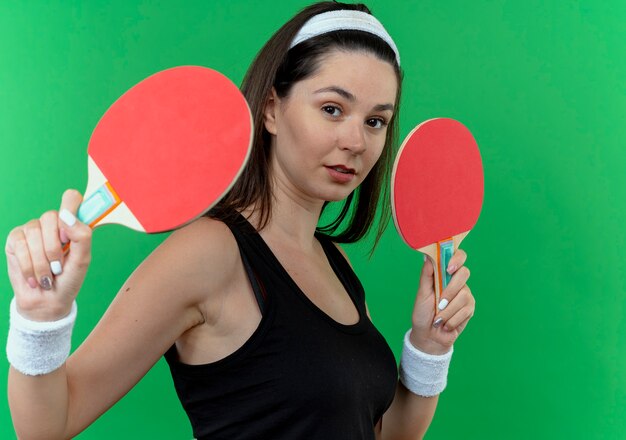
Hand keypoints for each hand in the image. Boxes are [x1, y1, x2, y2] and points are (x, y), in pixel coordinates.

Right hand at [5, 190, 91, 320]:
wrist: (48, 300)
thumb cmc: (69, 279)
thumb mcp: (82, 260)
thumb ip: (81, 236)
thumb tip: (66, 216)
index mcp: (71, 224)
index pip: (71, 198)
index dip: (70, 208)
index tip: (69, 233)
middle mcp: (51, 223)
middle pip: (50, 217)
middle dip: (55, 248)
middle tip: (59, 266)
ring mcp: (32, 230)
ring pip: (34, 233)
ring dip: (42, 261)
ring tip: (47, 275)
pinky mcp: (15, 240)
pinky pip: (20, 245)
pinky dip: (29, 266)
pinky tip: (34, 277)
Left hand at [408, 249, 474, 354]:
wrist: (428, 336)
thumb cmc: (423, 313)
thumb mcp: (422, 293)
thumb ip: (427, 274)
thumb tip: (428, 255)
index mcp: (445, 274)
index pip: (458, 257)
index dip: (457, 259)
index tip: (448, 269)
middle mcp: (457, 282)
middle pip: (465, 273)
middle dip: (450, 290)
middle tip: (439, 302)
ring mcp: (465, 295)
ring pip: (464, 295)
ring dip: (448, 310)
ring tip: (438, 318)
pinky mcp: (470, 309)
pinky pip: (466, 310)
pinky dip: (452, 319)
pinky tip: (445, 323)